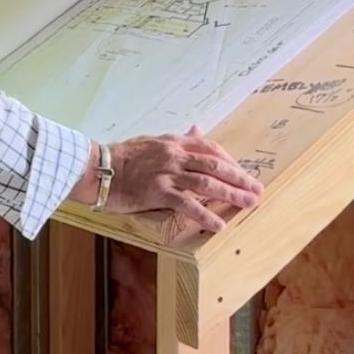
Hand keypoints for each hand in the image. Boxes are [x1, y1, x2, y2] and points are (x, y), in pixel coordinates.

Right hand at [69, 125, 262, 233]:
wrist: (96, 167)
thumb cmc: (121, 156)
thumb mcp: (152, 141)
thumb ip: (177, 139)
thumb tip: (198, 129)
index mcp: (174, 142)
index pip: (210, 148)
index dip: (230, 161)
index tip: (242, 173)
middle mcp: (174, 155)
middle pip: (215, 165)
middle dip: (239, 178)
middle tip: (257, 189)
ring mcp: (167, 173)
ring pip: (207, 183)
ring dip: (231, 194)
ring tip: (249, 204)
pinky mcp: (157, 192)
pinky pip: (187, 204)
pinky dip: (206, 214)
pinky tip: (219, 224)